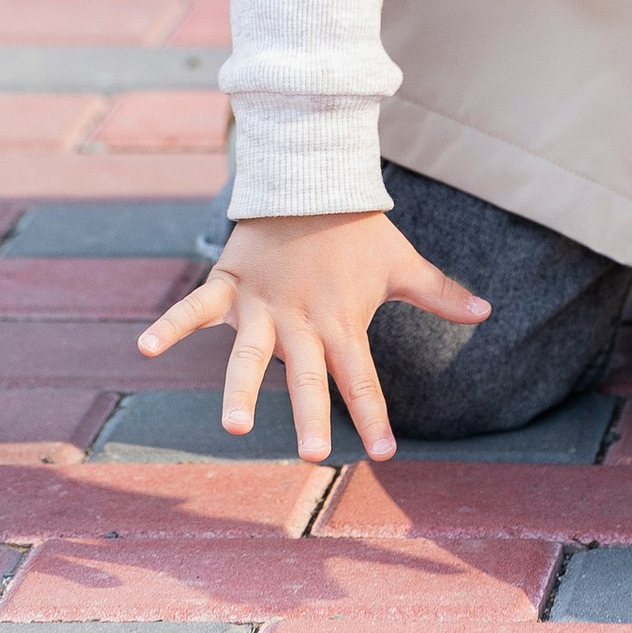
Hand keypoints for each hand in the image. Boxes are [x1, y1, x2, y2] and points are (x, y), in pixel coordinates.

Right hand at [135, 207, 487, 463]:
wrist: (311, 177)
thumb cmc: (358, 229)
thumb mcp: (400, 262)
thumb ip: (439, 292)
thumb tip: (488, 312)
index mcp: (341, 321)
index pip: (361, 378)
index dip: (372, 416)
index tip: (383, 454)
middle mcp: (300, 320)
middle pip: (305, 376)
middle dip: (309, 415)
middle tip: (311, 455)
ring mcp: (261, 304)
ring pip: (247, 353)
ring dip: (239, 388)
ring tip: (233, 425)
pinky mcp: (229, 283)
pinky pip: (194, 307)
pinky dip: (170, 326)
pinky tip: (143, 349)